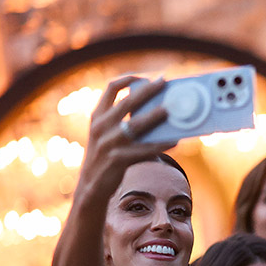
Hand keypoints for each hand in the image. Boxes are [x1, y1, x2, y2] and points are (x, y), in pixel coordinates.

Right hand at [77, 76, 175, 203]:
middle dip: (147, 91)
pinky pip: (144, 150)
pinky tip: (174, 141)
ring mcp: (108, 143)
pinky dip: (160, 145)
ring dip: (154, 116)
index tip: (146, 77)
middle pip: (126, 102)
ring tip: (170, 110)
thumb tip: (159, 113)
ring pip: (135, 125)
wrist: (91, 187)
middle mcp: (100, 127)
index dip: (128, 79)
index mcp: (97, 117)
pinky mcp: (117, 160)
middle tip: (165, 82)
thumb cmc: (106, 158)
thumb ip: (125, 123)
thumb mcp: (108, 136)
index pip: (110, 89)